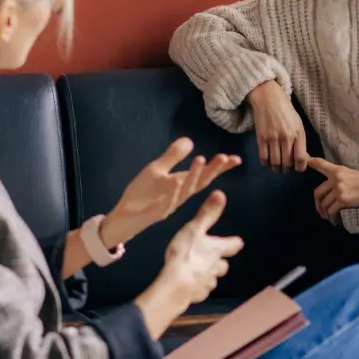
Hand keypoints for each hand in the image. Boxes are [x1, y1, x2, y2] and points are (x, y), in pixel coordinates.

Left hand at [103, 138, 240, 246]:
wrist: (123, 217)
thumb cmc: (142, 195)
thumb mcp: (157, 170)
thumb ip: (173, 156)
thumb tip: (191, 141)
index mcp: (181, 185)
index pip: (204, 175)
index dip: (220, 168)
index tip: (236, 159)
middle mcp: (178, 196)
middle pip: (199, 182)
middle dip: (212, 170)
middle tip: (224, 157)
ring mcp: (167, 205)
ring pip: (184, 190)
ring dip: (193, 176)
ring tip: (201, 159)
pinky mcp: (153, 212)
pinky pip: (164, 203)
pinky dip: (171, 193)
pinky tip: (176, 181)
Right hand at [160, 191, 244, 306]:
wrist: (176, 285)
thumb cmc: (185, 254)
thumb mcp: (194, 229)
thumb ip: (207, 214)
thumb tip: (221, 194)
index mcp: (217, 250)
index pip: (233, 245)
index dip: (233, 243)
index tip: (235, 241)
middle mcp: (216, 268)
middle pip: (223, 265)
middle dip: (219, 262)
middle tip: (212, 257)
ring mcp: (207, 283)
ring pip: (212, 279)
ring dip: (208, 275)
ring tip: (199, 271)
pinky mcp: (197, 296)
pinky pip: (200, 291)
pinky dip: (197, 288)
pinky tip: (190, 286)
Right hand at [249, 80, 308, 172]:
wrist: (268, 98)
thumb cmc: (286, 111)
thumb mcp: (298, 124)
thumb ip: (300, 141)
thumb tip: (302, 159)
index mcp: (298, 134)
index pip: (301, 158)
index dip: (300, 168)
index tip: (298, 168)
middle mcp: (286, 137)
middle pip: (287, 163)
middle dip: (287, 169)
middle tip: (286, 168)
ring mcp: (273, 138)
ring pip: (275, 162)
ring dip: (276, 168)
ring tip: (277, 167)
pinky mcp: (261, 138)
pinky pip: (263, 157)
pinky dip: (266, 163)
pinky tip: (268, 161)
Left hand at [307, 157, 358, 220]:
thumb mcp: (351, 175)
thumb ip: (339, 179)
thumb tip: (332, 192)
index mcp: (337, 170)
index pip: (320, 163)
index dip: (309, 161)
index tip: (304, 161)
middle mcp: (335, 178)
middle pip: (317, 193)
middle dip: (318, 205)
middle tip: (322, 212)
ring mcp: (338, 189)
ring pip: (324, 204)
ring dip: (326, 214)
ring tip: (331, 218)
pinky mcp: (343, 200)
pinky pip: (332, 211)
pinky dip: (332, 218)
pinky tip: (336, 221)